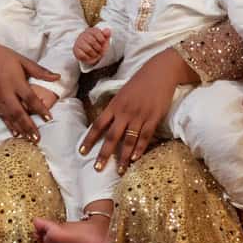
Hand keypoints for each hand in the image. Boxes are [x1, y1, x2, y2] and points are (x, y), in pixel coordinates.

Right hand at [0, 37, 60, 138]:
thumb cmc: (2, 56)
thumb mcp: (22, 60)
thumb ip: (40, 71)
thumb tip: (57, 77)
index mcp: (15, 81)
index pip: (30, 98)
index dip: (40, 109)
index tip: (49, 118)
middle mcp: (5, 92)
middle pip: (19, 113)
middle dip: (29, 127)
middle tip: (38, 138)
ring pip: (10, 118)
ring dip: (21, 130)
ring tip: (30, 140)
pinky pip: (2, 117)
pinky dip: (9, 126)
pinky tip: (16, 134)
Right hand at [74, 26, 110, 64]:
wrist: (91, 53)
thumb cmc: (98, 45)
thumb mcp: (104, 39)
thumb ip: (106, 34)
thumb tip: (108, 30)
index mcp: (90, 30)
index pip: (96, 32)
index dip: (102, 39)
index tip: (103, 42)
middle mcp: (83, 35)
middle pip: (92, 41)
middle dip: (98, 48)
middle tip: (99, 50)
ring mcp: (78, 42)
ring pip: (88, 49)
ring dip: (94, 54)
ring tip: (95, 54)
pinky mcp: (75, 49)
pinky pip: (82, 55)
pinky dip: (88, 57)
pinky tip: (89, 56)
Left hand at [80, 47, 197, 173]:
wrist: (160, 72)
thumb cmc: (140, 82)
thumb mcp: (122, 93)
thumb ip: (115, 108)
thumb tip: (105, 122)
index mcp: (115, 105)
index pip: (98, 124)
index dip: (89, 139)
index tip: (82, 151)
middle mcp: (125, 112)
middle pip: (111, 137)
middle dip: (104, 154)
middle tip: (98, 168)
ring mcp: (140, 115)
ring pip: (129, 140)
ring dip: (124, 157)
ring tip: (120, 171)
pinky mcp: (154, 117)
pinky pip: (145, 136)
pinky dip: (140, 148)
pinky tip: (136, 159)